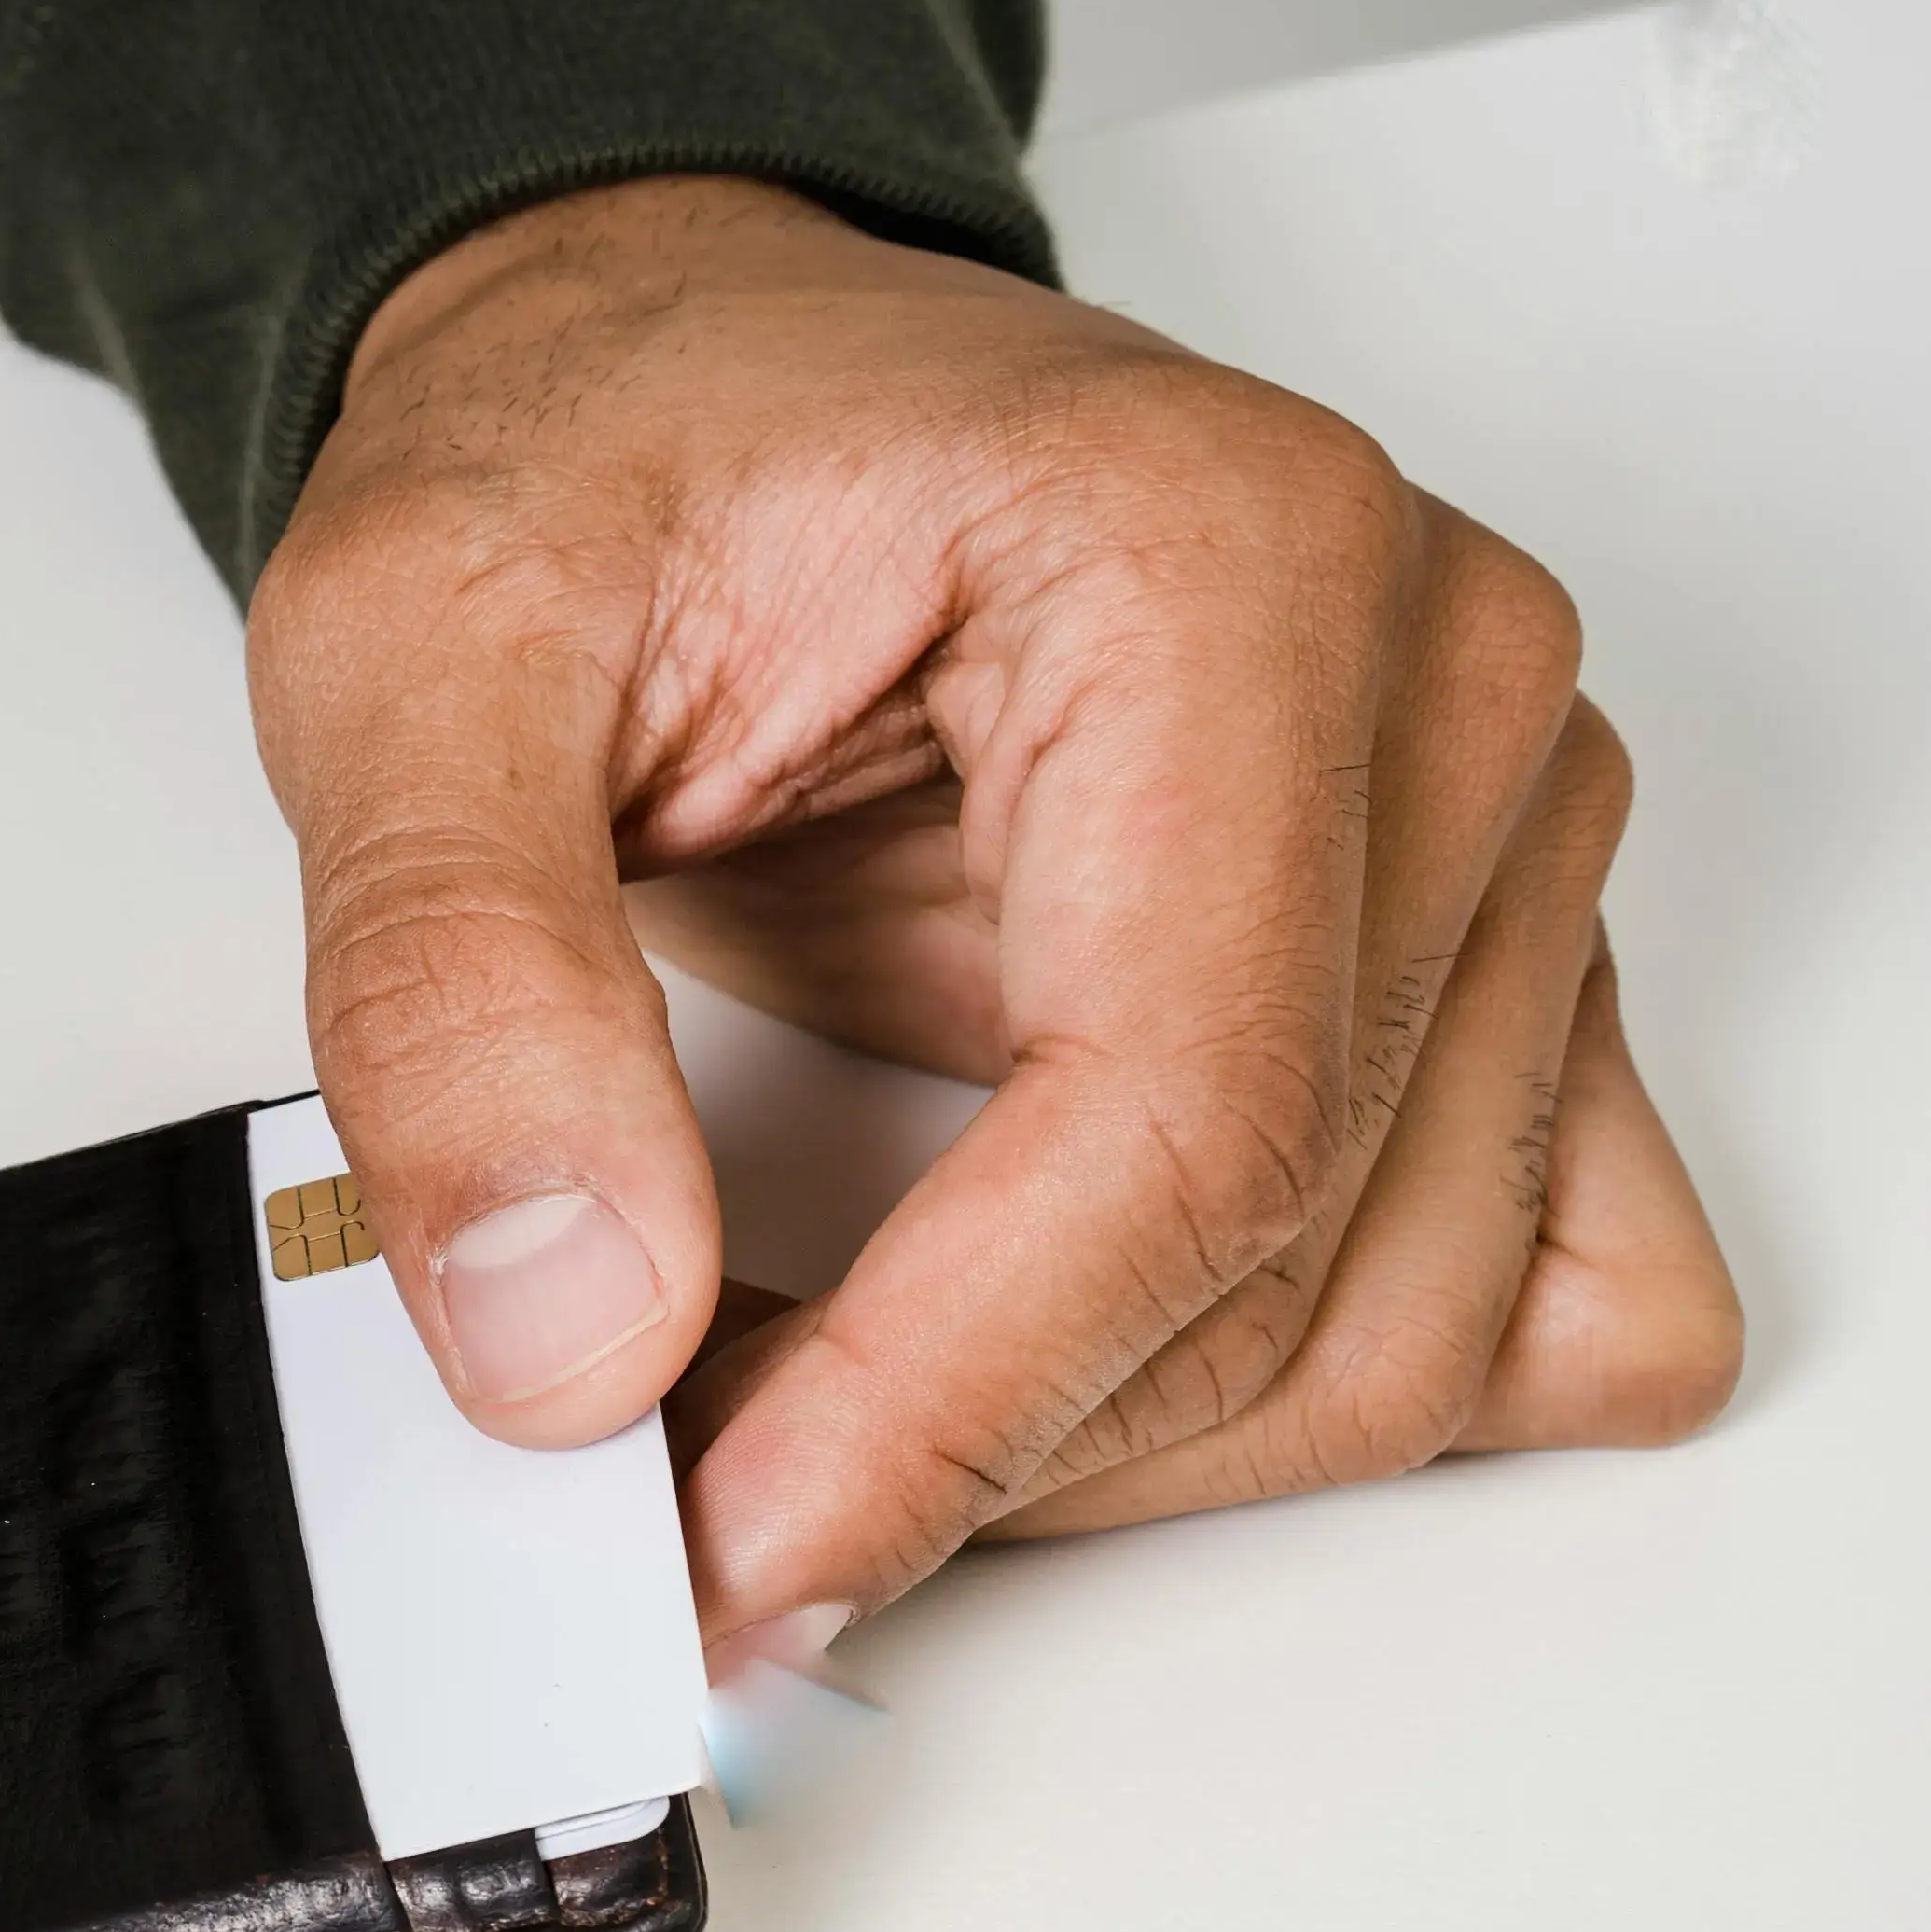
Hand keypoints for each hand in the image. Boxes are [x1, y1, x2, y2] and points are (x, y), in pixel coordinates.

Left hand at [244, 176, 1737, 1657]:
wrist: (677, 375)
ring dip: (1085, 1458)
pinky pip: (1528, 1308)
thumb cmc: (600, 453)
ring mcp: (1498, 836)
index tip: (730, 1557)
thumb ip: (457, 991)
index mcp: (1224, 564)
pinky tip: (1031, 1375)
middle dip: (969, 1455)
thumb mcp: (403, 655)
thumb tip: (564, 1335)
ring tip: (784, 1406)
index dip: (952, 1405)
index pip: (1181, 1125)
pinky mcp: (1488, 964)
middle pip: (1294, 1274)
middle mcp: (1436, 690)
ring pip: (1402, 1341)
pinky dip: (1269, 1408)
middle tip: (669, 1495)